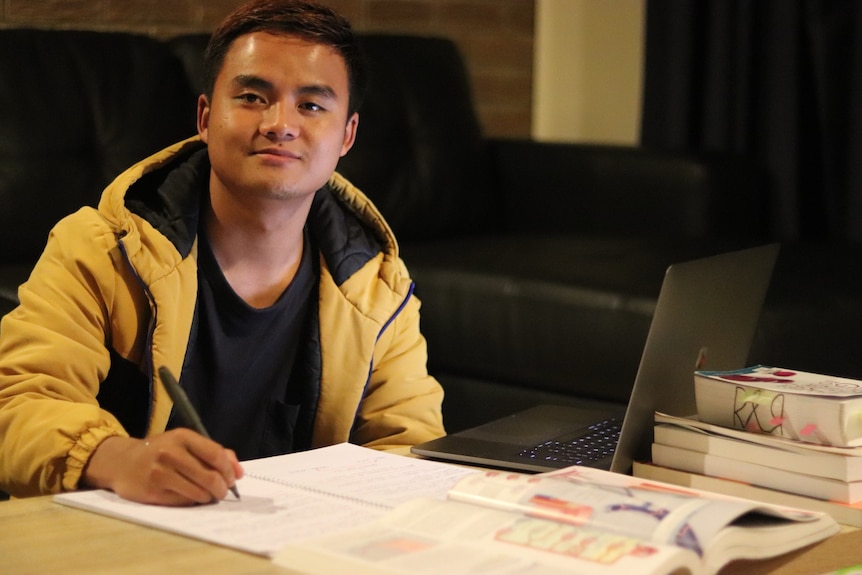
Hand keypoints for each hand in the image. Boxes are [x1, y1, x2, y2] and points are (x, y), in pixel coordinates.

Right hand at [82, 429, 242, 505]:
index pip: (216, 454)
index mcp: (182, 436)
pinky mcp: (152, 492)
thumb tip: (239, 472)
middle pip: (209, 477)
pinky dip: (192, 502)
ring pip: (198, 492)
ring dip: (208, 497)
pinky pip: (183, 502)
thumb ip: (213, 453)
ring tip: (207, 495)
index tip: (233, 479)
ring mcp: (159, 472)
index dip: (228, 470)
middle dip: (221, 488)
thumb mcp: (185, 443)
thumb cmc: (161, 452)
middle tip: (222, 492)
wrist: (122, 462)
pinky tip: (190, 497)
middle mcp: (170, 452)